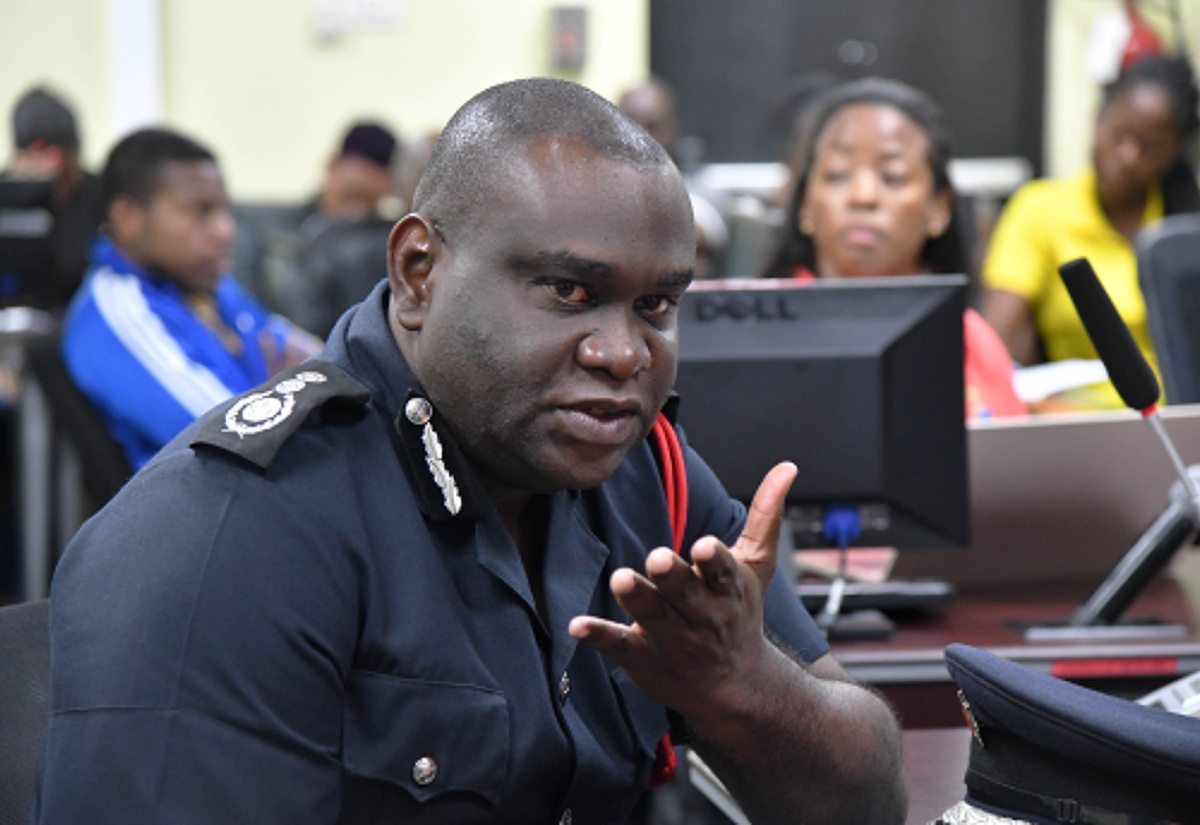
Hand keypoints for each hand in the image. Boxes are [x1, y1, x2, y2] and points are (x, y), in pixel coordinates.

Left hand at [569, 461, 796, 717]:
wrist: (735, 690)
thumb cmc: (740, 616)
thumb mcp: (757, 567)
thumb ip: (765, 516)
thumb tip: (787, 466)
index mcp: (728, 591)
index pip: (723, 573)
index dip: (714, 560)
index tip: (705, 546)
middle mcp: (701, 616)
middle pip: (685, 594)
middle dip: (673, 576)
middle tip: (658, 558)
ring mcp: (671, 638)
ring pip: (652, 616)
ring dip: (636, 598)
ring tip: (620, 579)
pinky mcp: (642, 656)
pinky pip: (618, 646)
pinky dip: (598, 636)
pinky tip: (577, 626)